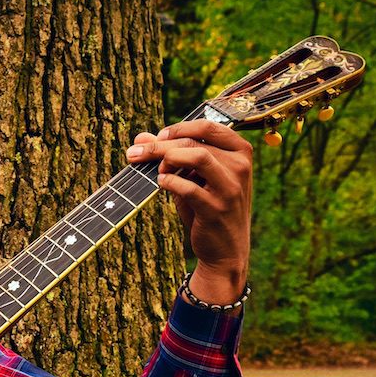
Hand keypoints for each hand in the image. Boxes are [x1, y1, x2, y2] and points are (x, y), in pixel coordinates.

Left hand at [127, 120, 252, 304]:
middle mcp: (240, 166)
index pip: (208, 125)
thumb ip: (170, 156)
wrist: (225, 251)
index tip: (158, 137)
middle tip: (135, 153)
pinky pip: (189, 187)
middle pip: (195, 142)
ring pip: (197, 157)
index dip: (178, 127)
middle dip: (160, 145)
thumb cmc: (207, 208)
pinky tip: (161, 184)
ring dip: (167, 158)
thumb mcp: (193, 179)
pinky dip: (169, 182)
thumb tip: (139, 138)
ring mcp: (231, 188)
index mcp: (240, 152)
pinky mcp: (217, 209)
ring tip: (156, 170)